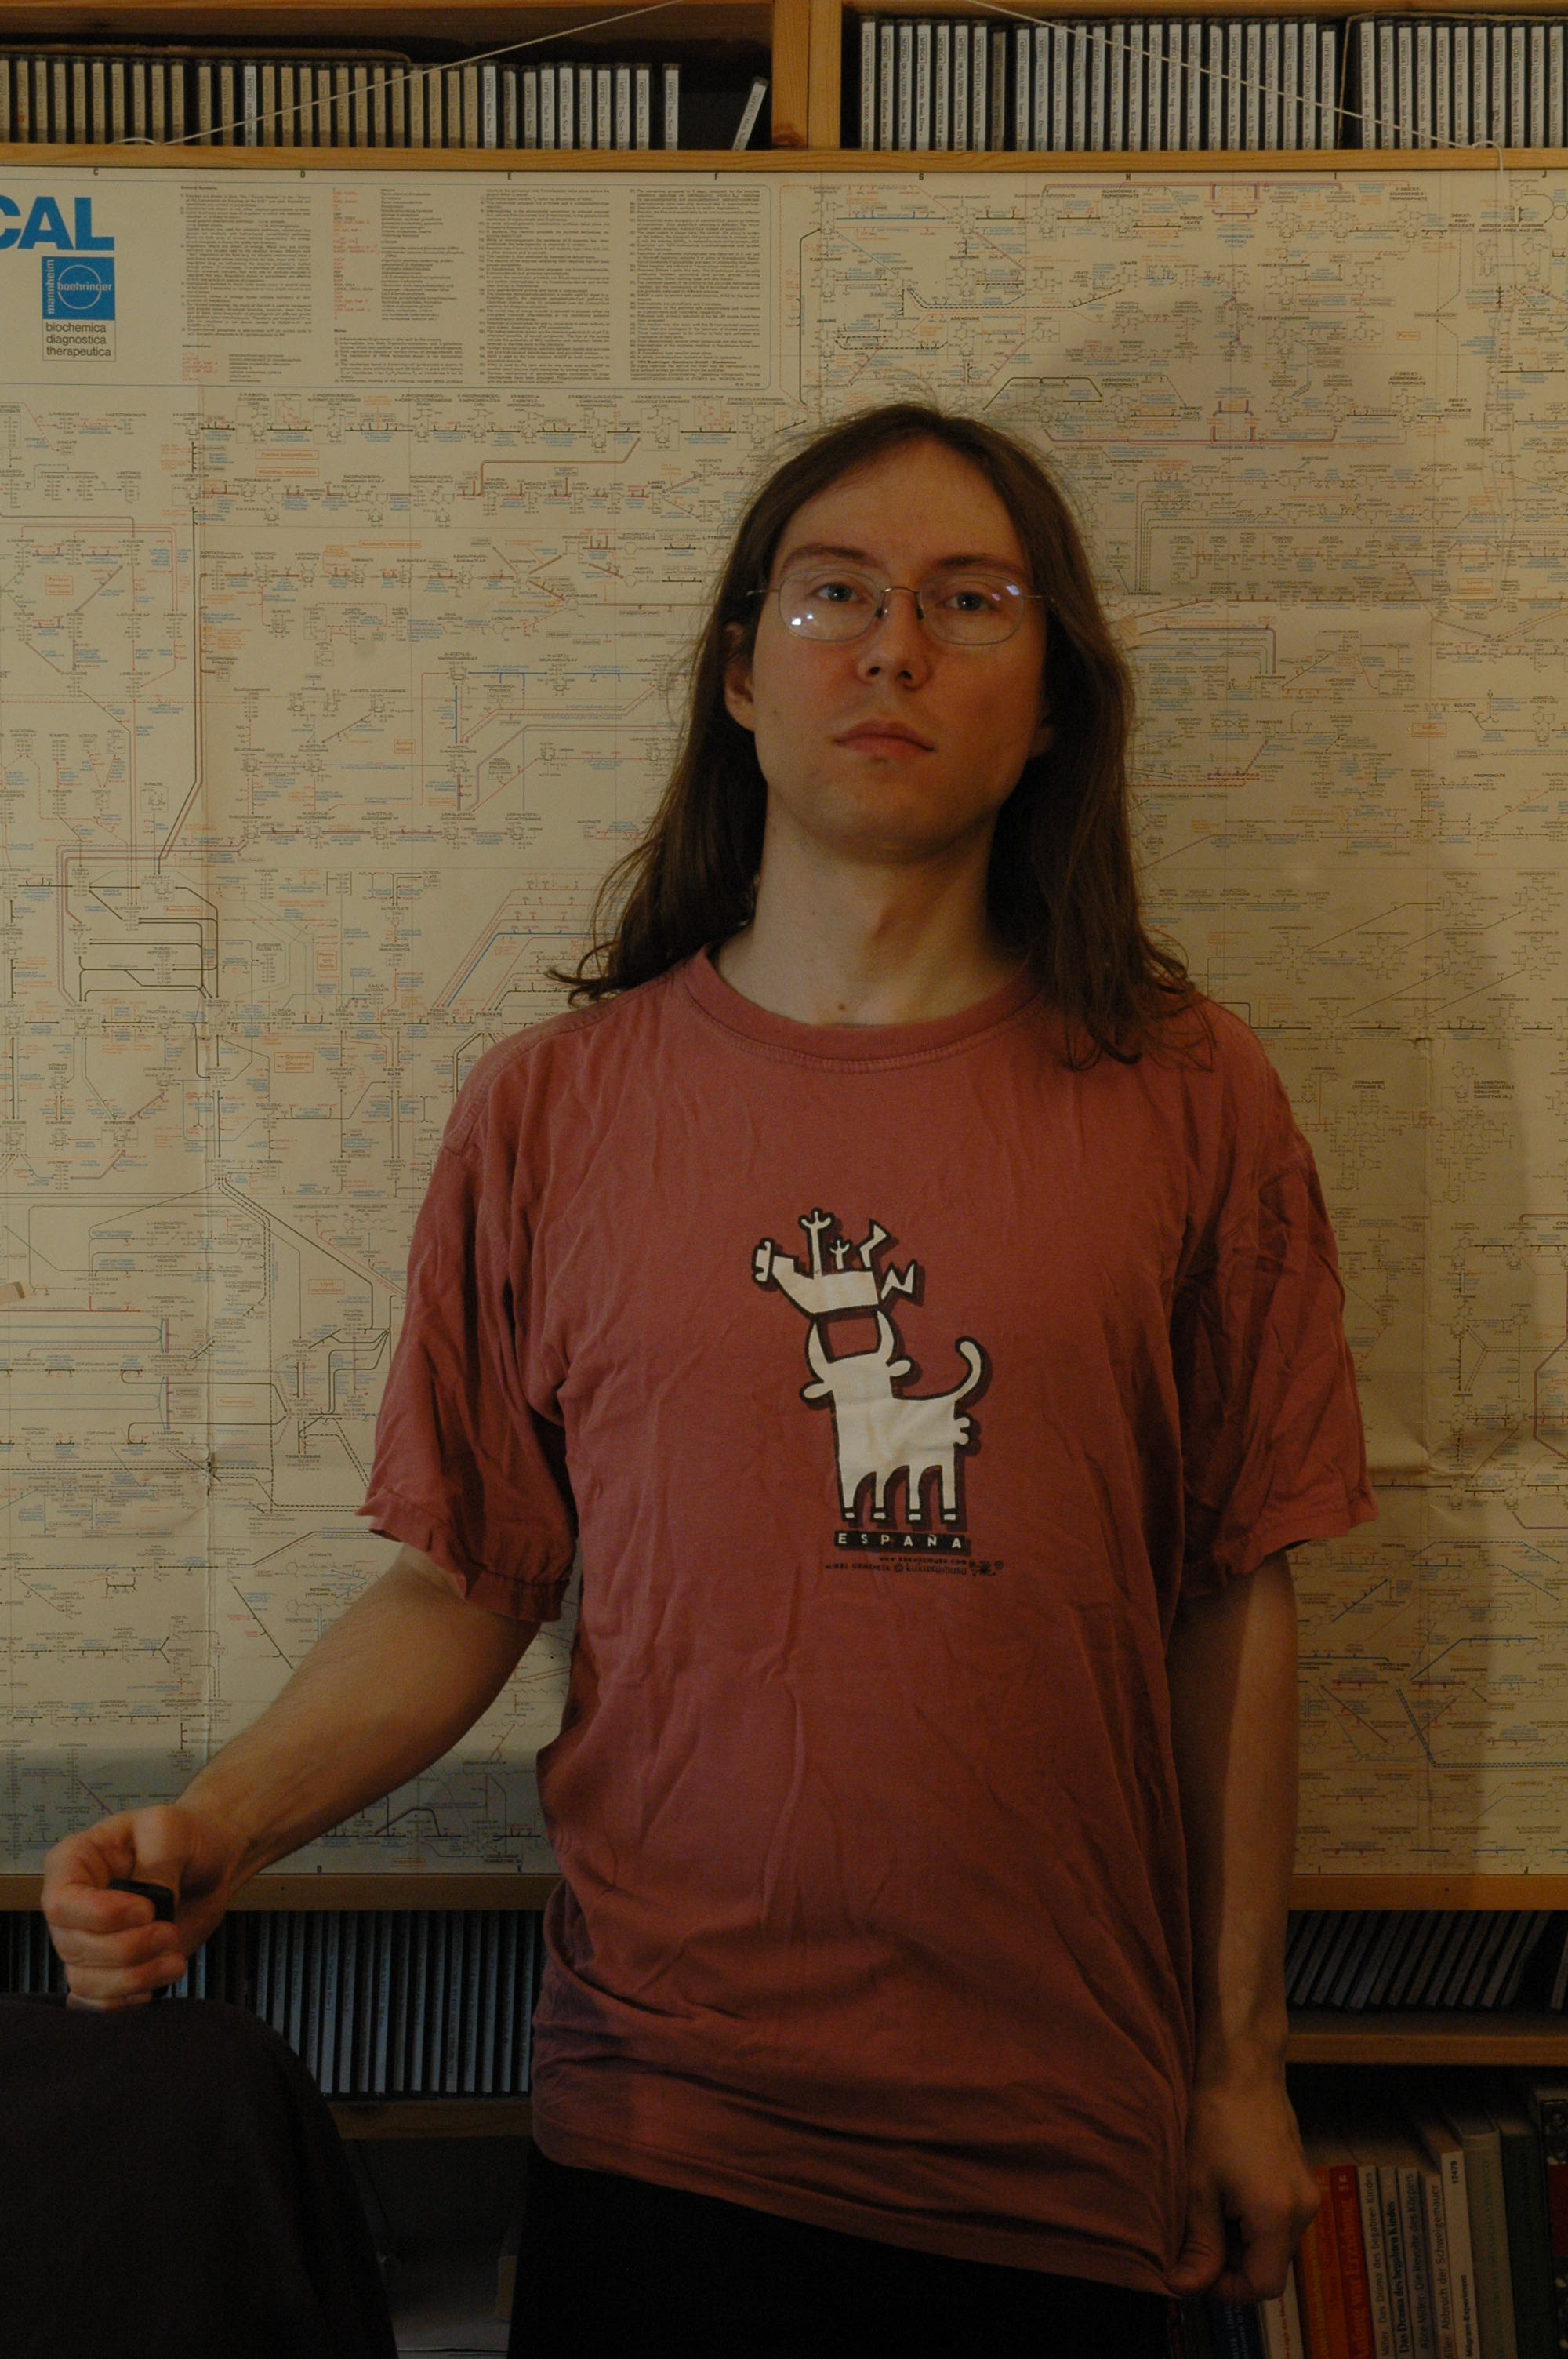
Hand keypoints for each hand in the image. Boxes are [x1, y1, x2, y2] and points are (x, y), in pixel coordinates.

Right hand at [40, 1805, 240, 2009]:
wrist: (208, 1865)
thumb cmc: (184, 1837)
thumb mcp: (171, 1831)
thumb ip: (156, 1867)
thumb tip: (149, 1907)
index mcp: (74, 1862)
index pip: (61, 1903)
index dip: (101, 1916)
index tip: (148, 1910)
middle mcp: (72, 1906)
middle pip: (74, 1946)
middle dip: (128, 1949)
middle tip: (170, 1933)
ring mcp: (86, 1941)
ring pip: (86, 1980)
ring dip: (135, 1978)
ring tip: (175, 1960)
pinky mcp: (106, 1969)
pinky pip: (98, 2002)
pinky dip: (128, 2001)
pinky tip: (159, 1982)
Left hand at [1168, 2065, 1318, 2303]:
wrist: (1242, 2067)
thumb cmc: (1214, 2119)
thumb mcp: (1198, 2185)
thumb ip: (1199, 2243)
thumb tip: (1184, 2288)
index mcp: (1278, 2216)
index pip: (1265, 2286)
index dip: (1228, 2288)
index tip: (1197, 2270)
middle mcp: (1304, 2210)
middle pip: (1272, 2265)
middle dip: (1232, 2263)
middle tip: (1195, 2238)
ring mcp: (1308, 2192)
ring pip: (1275, 2243)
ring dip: (1242, 2240)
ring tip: (1209, 2208)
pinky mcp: (1303, 2177)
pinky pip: (1281, 2219)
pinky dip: (1254, 2220)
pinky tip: (1226, 2191)